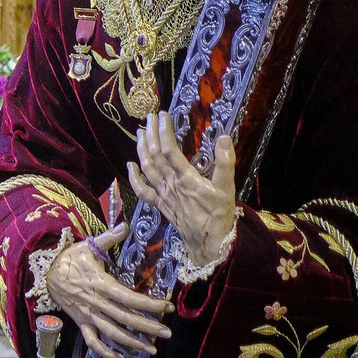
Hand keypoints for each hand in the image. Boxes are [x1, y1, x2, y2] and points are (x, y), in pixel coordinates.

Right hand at [46, 222, 172, 357]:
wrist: (44, 274)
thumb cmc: (69, 260)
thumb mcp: (87, 246)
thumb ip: (109, 238)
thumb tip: (126, 224)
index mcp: (100, 284)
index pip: (129, 298)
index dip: (149, 304)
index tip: (166, 307)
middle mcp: (96, 303)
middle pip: (125, 318)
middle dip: (148, 327)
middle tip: (167, 334)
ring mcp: (88, 315)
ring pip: (112, 333)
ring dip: (132, 343)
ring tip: (151, 349)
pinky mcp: (81, 322)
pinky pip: (93, 341)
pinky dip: (105, 352)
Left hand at [127, 113, 237, 267]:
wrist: (208, 242)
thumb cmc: (219, 215)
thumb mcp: (227, 188)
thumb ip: (225, 163)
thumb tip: (224, 138)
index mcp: (185, 178)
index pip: (169, 149)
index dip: (164, 130)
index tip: (163, 115)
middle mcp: (169, 184)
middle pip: (155, 155)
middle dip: (151, 134)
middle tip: (149, 116)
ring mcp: (162, 195)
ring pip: (146, 168)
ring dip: (141, 149)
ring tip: (141, 132)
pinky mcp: (160, 205)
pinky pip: (142, 190)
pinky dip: (134, 177)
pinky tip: (130, 166)